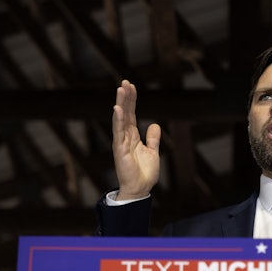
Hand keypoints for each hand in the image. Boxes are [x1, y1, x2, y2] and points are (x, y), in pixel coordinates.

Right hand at [111, 80, 161, 199]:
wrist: (140, 189)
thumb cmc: (144, 173)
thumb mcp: (152, 151)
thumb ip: (152, 138)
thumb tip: (153, 124)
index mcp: (132, 136)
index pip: (131, 114)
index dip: (132, 100)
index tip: (132, 86)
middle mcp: (125, 137)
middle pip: (125, 113)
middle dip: (125, 97)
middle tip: (125, 81)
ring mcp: (121, 142)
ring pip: (120, 119)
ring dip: (121, 104)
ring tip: (121, 89)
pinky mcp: (119, 150)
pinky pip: (118, 132)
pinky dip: (118, 120)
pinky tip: (118, 109)